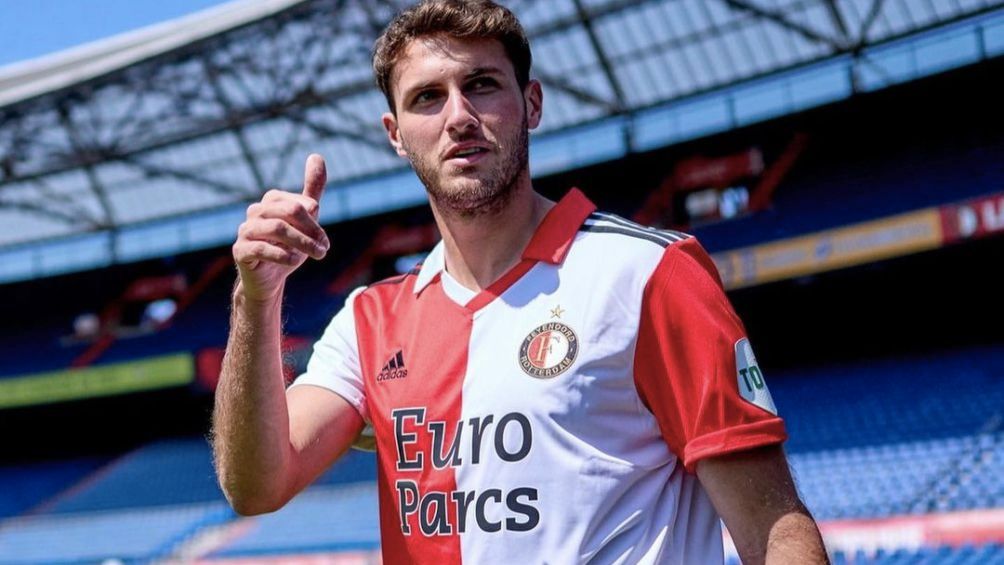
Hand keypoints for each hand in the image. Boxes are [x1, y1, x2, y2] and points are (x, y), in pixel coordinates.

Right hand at [232, 154, 330, 301]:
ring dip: (302, 244)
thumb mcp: (305, 218)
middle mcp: (256, 211)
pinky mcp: (240, 250)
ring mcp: (245, 230)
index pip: (299, 204)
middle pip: (289, 212)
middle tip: (324, 248)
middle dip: (311, 231)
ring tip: (317, 255)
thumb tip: (316, 155)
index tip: (324, 240)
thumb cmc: (288, 246)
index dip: (315, 222)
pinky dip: (282, 255)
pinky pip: (261, 248)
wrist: (268, 279)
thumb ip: (312, 189)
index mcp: (271, 201)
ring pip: (277, 229)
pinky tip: (293, 262)